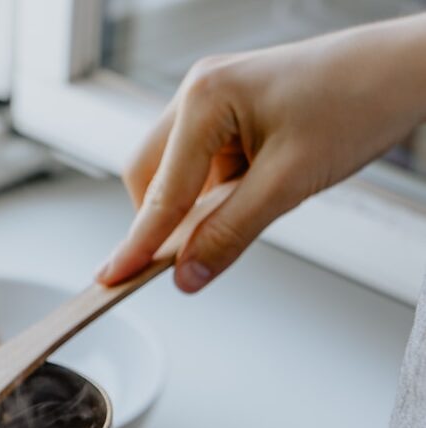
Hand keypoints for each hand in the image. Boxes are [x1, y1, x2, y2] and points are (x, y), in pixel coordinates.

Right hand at [97, 15, 425, 292]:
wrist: (407, 69)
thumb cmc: (359, 101)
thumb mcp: (290, 182)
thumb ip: (231, 232)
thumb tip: (188, 273)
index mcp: (205, 98)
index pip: (160, 191)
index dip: (138, 243)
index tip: (112, 278)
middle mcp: (199, 92)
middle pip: (149, 175)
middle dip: (162, 219)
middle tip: (179, 259)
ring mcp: (212, 98)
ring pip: (173, 171)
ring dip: (194, 204)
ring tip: (247, 210)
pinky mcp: (230, 111)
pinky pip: (201, 162)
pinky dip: (215, 190)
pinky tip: (252, 192)